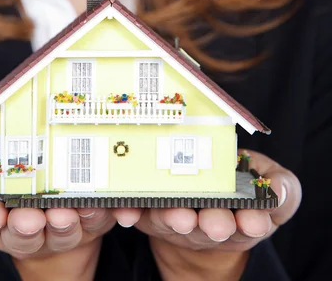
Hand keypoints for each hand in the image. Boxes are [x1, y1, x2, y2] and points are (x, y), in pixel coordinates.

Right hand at [0, 141, 140, 269]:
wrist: (50, 194)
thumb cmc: (11, 173)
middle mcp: (23, 227)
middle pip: (20, 235)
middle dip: (25, 227)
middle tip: (30, 219)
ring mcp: (58, 229)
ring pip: (60, 234)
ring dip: (62, 224)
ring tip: (63, 213)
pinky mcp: (91, 222)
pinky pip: (98, 221)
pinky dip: (101, 213)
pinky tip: (101, 206)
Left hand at [134, 150, 301, 278]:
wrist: (206, 189)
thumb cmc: (243, 183)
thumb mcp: (271, 183)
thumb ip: (282, 188)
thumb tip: (279, 189)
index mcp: (242, 215)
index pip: (251, 221)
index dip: (252, 221)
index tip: (253, 220)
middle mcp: (208, 222)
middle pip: (210, 226)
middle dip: (213, 223)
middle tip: (216, 223)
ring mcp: (177, 218)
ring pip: (174, 220)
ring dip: (175, 218)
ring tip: (180, 216)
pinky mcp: (150, 211)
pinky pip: (138, 212)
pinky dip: (132, 212)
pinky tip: (127, 211)